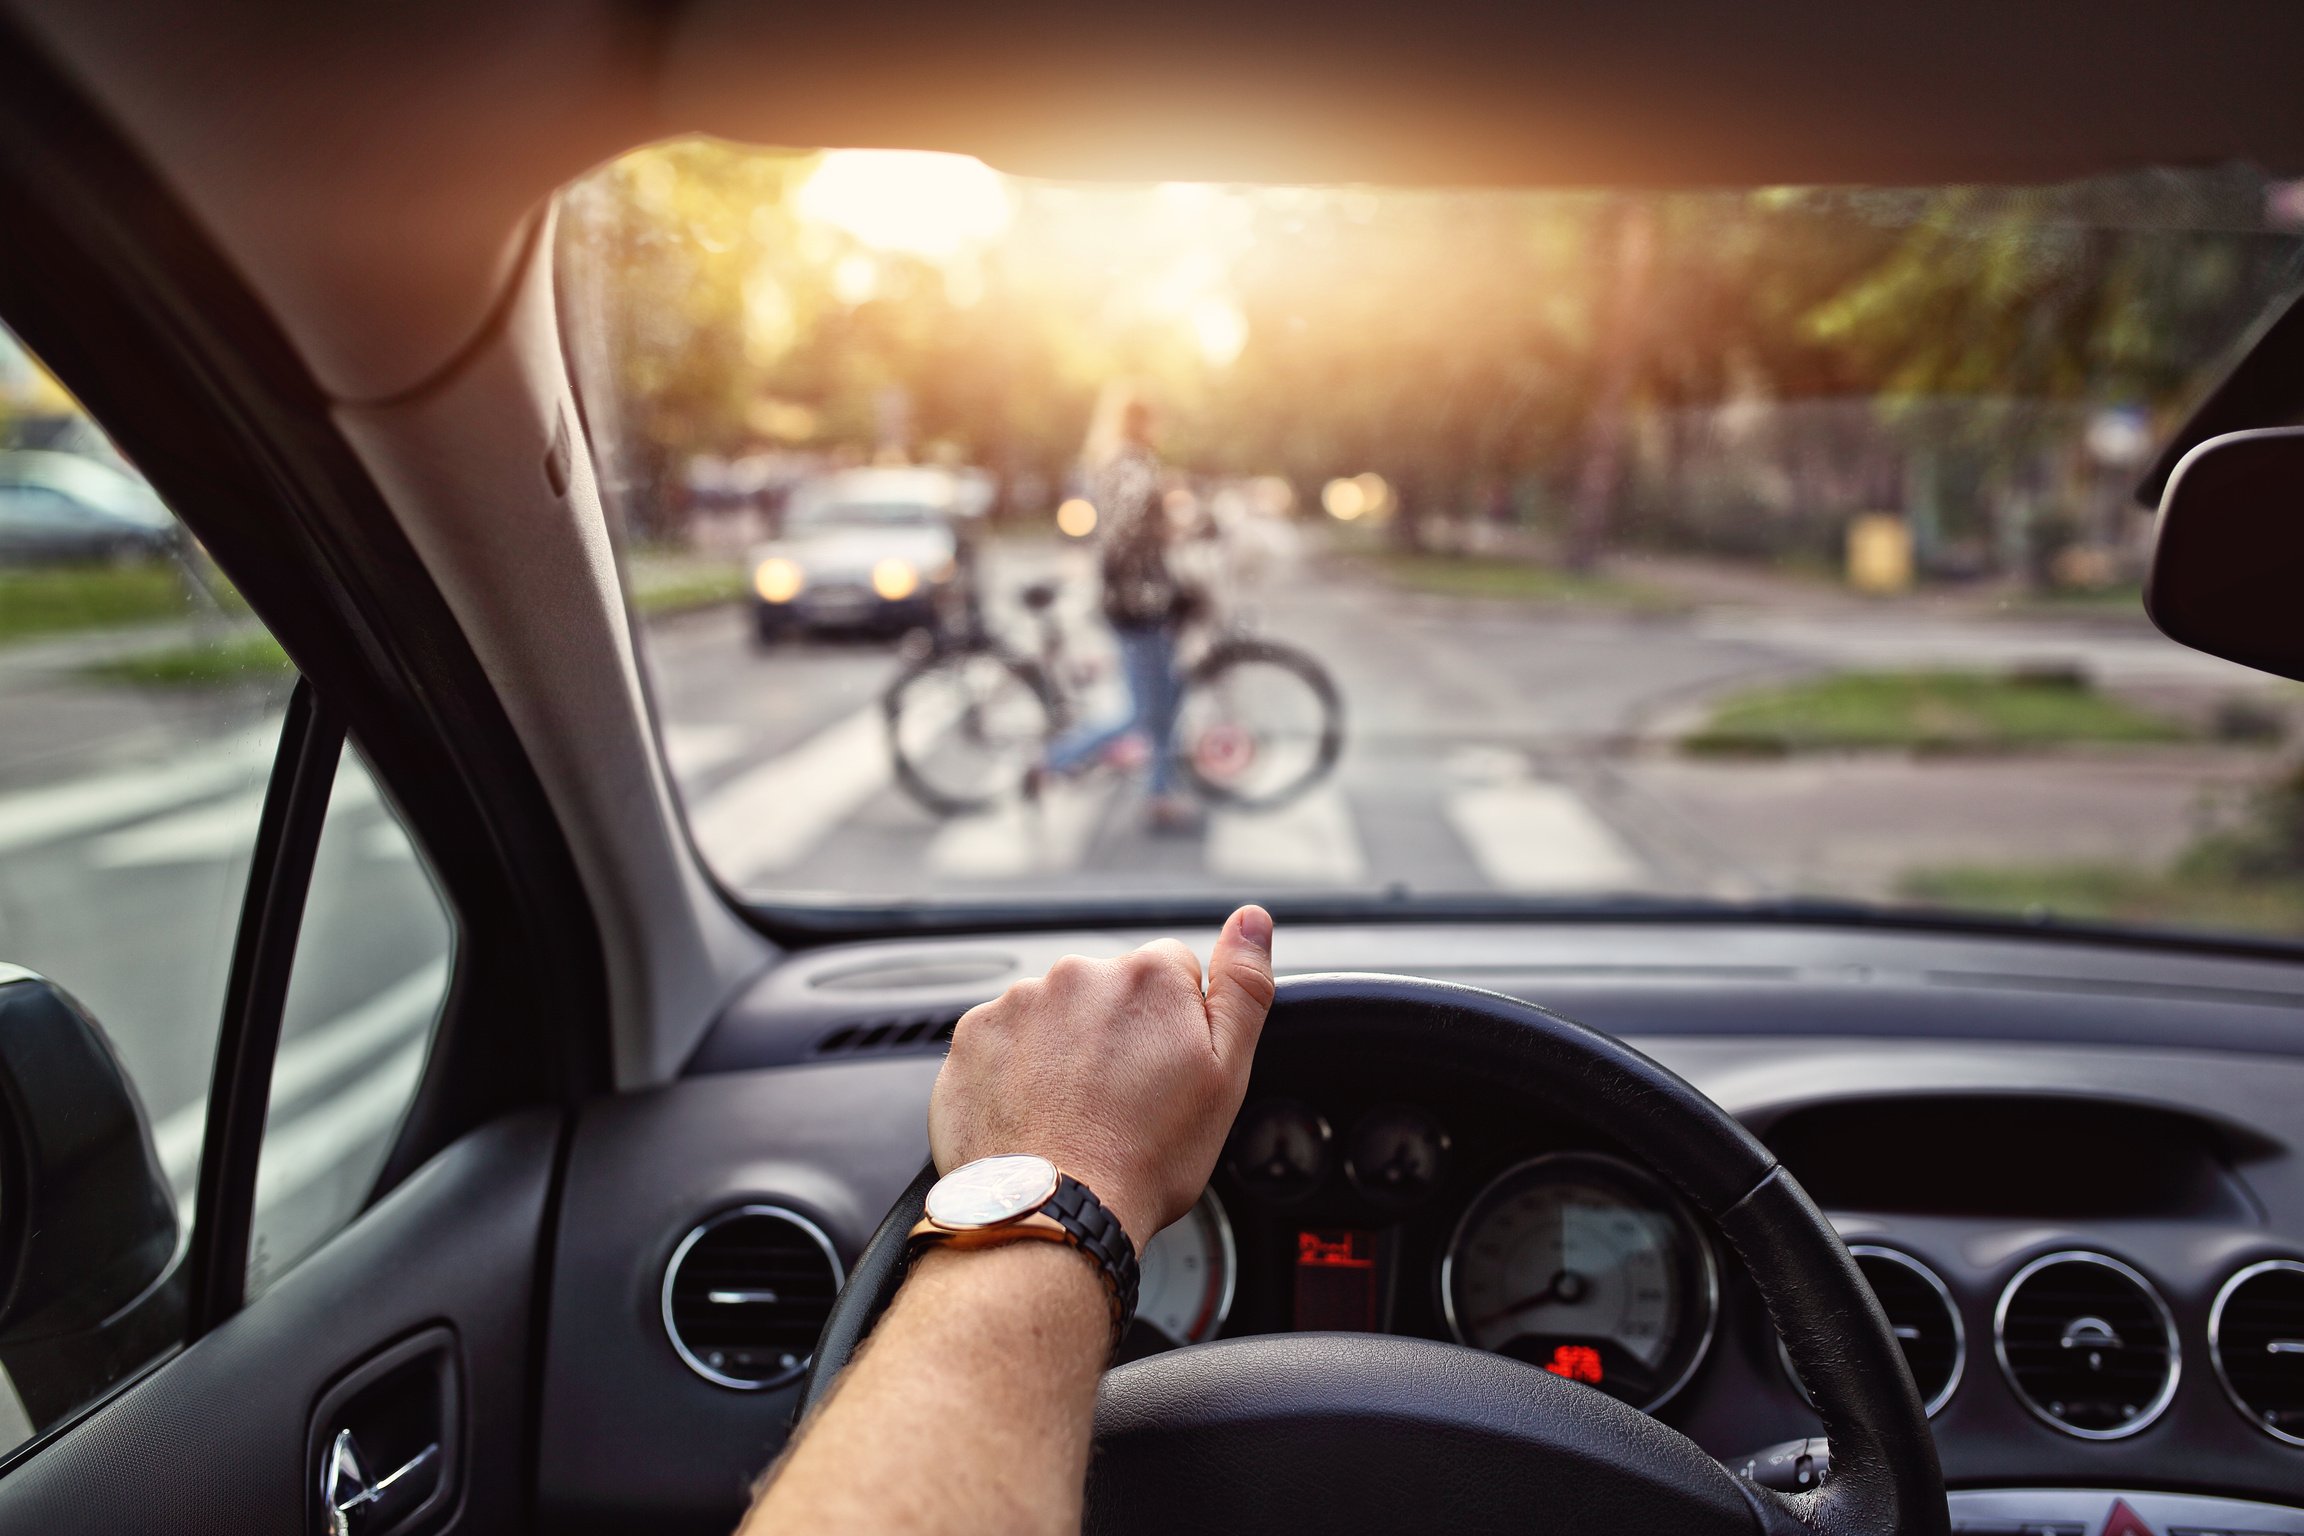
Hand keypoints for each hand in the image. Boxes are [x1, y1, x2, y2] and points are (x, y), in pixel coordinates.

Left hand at [928, 905, 1274, 1249]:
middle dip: (1117, 1034)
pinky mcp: (972, 1036)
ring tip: (1074, 1113)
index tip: (1163, 1074)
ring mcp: (1019, 1003)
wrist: (1051, 1213)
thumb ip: (1244, 987)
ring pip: (1056, 1015)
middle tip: (1120, 1101)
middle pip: (1111, 991)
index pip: (1173, 973)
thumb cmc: (1144, 1158)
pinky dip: (1018, 1069)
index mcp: (1148, 976)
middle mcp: (1079, 974)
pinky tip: (1035, 1113)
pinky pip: (1006, 1040)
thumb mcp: (1225, 1076)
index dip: (1175, 1027)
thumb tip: (1253, 920)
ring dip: (1066, 1050)